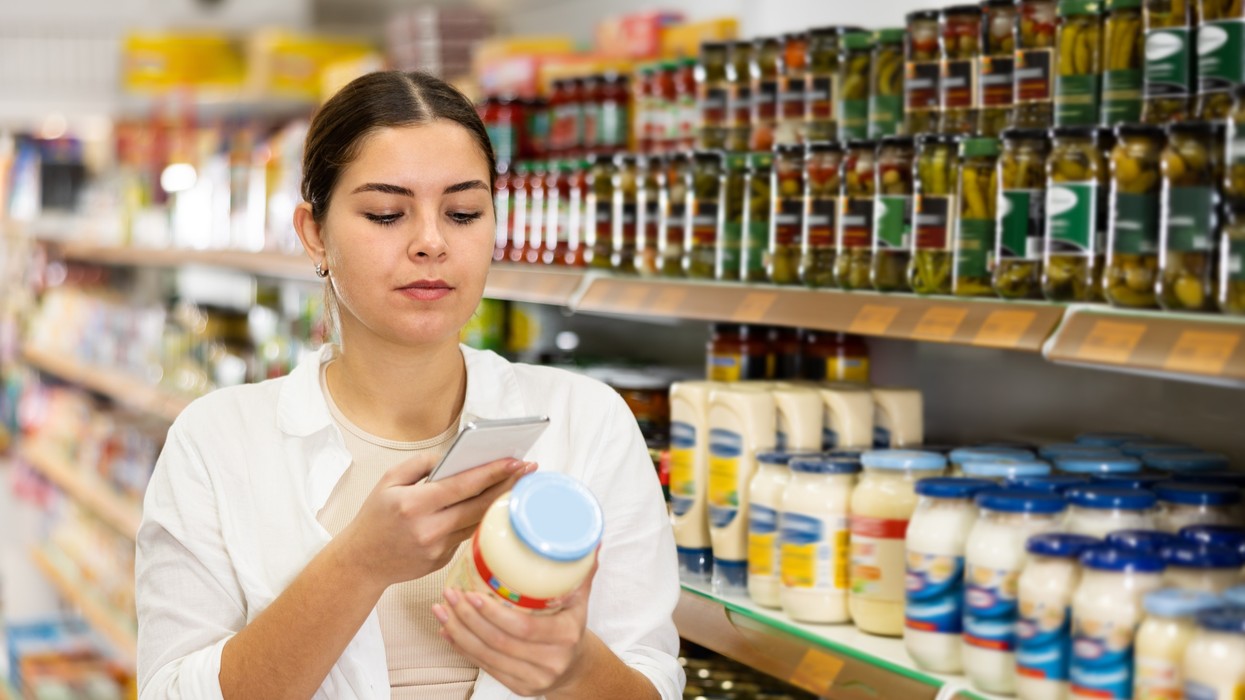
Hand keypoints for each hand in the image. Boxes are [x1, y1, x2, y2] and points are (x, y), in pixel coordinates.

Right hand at [337, 457, 532, 588]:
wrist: (361, 562)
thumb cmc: (373, 518)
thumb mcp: (388, 481)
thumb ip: (421, 464)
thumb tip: (452, 455)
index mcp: (415, 504)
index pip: (463, 485)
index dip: (493, 472)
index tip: (515, 461)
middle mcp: (429, 528)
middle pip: (479, 504)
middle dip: (507, 485)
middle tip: (528, 470)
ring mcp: (438, 548)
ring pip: (478, 522)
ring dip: (499, 503)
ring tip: (517, 485)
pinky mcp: (443, 561)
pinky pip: (466, 535)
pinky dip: (478, 520)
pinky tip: (491, 506)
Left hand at [433, 560, 598, 696]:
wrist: (576, 665)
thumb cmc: (572, 624)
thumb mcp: (579, 598)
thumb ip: (578, 570)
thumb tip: (587, 539)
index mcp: (566, 635)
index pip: (524, 628)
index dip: (494, 614)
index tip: (473, 594)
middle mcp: (551, 660)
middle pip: (500, 642)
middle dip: (469, 618)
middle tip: (451, 594)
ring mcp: (533, 678)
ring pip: (487, 656)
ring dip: (459, 632)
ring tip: (442, 610)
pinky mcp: (518, 687)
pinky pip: (484, 667)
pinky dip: (462, 648)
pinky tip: (449, 631)